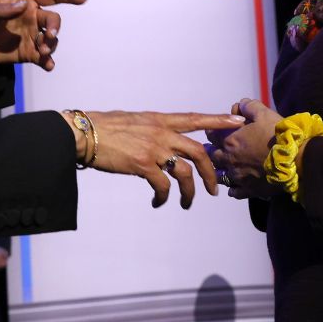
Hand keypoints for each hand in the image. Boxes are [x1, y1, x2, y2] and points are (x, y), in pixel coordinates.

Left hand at [0, 0, 86, 70]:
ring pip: (51, 40)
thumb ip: (4, 10)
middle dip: (55, 27)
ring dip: (51, 45)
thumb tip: (25, 6)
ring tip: (42, 51)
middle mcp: (32, 17)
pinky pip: (43, 58)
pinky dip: (48, 62)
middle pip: (53, 20)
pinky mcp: (27, 53)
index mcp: (25, 1)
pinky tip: (48, 65)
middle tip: (48, 37)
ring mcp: (31, 36)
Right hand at [65, 111, 244, 208]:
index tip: (237, 122)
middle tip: (214, 189)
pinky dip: (164, 197)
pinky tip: (158, 202)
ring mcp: (154, 148)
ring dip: (190, 191)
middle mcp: (161, 132)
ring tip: (186, 203)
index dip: (218, 121)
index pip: (195, 118)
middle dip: (211, 173)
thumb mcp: (135, 120)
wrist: (85, 133)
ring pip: (185, 172)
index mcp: (160, 119)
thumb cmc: (105, 126)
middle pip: (199, 152)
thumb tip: (161, 138)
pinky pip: (163, 186)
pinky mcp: (143, 164)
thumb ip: (153, 128)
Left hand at [208, 98, 280, 199]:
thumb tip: (240, 105)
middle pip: (212, 156)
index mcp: (230, 140)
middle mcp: (229, 160)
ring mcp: (238, 177)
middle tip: (216, 150)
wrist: (295, 159)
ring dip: (220, 170)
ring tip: (224, 167)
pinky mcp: (248, 190)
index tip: (216, 132)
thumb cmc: (278, 134)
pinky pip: (234, 192)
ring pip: (219, 175)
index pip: (211, 135)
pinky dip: (233, 188)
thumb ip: (248, 106)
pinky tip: (236, 185)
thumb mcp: (263, 113)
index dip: (213, 132)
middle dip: (212, 151)